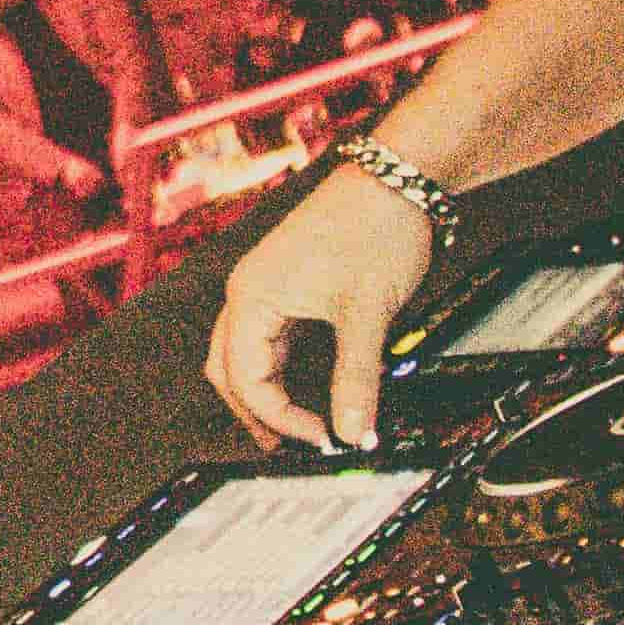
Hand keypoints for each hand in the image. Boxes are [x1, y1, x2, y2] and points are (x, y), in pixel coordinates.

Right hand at [208, 167, 441, 448]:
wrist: (395, 177)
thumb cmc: (374, 228)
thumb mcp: (367, 314)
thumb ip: (357, 380)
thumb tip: (355, 433)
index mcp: (253, 296)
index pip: (246, 379)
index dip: (281, 418)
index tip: (322, 438)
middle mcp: (248, 289)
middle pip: (227, 369)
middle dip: (254, 413)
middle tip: (289, 447)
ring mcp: (263, 283)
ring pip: (240, 352)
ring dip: (260, 391)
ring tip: (290, 424)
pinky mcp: (283, 279)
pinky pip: (262, 334)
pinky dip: (274, 366)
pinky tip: (298, 383)